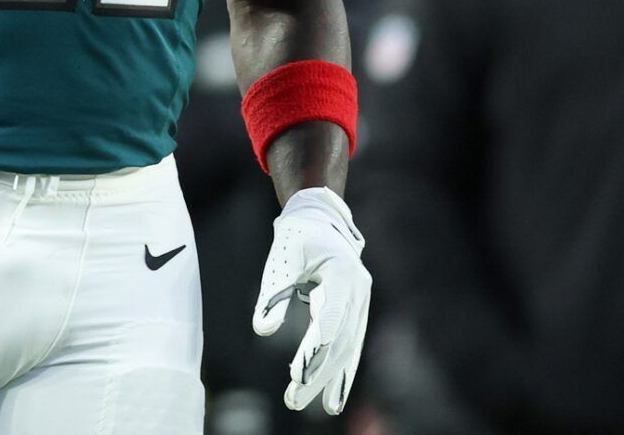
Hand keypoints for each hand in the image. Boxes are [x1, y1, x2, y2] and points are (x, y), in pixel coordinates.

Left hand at [253, 186, 372, 414]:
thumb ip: (272, 292)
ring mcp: (361, 303)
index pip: (331, 318)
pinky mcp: (356, 312)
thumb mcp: (280, 256)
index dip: (315, 347)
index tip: (298, 373)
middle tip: (294, 397)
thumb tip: (262, 328)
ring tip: (316, 405)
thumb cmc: (297, 237)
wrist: (321, 219)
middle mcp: (357, 290)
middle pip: (341, 340)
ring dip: (331, 377)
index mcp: (341, 273)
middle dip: (319, 372)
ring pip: (349, 347)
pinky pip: (351, 346)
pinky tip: (334, 396)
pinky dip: (343, 372)